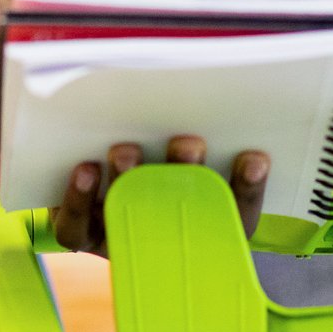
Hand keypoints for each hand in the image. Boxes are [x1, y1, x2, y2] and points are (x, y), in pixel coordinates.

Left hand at [52, 135, 267, 254]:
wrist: (90, 199)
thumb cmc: (153, 168)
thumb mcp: (184, 154)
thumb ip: (199, 141)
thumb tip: (229, 94)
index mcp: (202, 224)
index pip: (236, 214)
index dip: (247, 189)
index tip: (255, 157)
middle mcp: (163, 236)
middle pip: (181, 215)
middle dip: (184, 174)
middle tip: (189, 144)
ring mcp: (122, 237)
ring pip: (126, 218)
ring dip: (128, 181)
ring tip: (127, 151)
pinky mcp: (81, 235)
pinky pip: (77, 227)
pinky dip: (80, 198)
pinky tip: (87, 169)